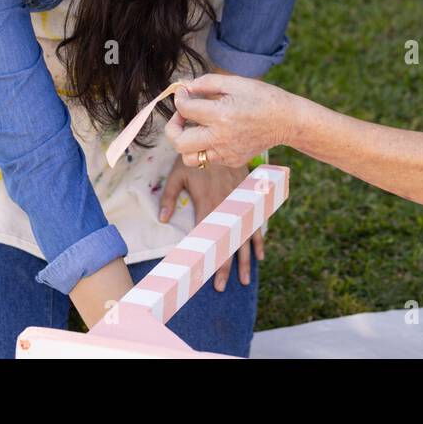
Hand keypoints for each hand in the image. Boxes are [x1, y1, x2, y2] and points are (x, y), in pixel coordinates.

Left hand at [159, 159, 261, 290]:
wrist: (223, 137)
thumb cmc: (196, 157)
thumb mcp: (178, 173)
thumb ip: (169, 197)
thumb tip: (163, 220)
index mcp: (207, 203)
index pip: (206, 238)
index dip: (205, 258)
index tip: (203, 276)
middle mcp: (227, 207)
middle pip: (226, 243)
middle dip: (224, 267)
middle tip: (219, 286)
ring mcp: (241, 204)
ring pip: (244, 238)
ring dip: (244, 260)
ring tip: (244, 280)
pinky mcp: (250, 199)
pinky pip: (256, 223)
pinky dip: (258, 240)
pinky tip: (259, 257)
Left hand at [166, 74, 297, 167]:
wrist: (286, 120)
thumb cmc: (262, 97)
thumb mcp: (235, 82)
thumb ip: (206, 83)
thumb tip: (185, 86)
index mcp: (221, 115)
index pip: (185, 109)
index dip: (180, 98)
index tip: (184, 93)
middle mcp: (221, 138)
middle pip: (179, 142)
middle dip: (173, 127)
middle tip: (181, 116)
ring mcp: (226, 153)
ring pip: (189, 158)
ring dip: (186, 143)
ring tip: (194, 129)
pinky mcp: (232, 161)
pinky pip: (208, 159)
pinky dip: (204, 148)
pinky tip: (214, 134)